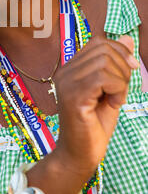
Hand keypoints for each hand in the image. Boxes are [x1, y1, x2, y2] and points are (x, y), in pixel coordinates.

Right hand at [53, 35, 138, 177]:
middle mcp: (64, 72)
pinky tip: (112, 104)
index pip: (99, 42)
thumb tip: (127, 38)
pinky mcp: (73, 97)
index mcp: (71, 68)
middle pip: (104, 49)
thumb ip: (118, 65)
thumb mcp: (112, 89)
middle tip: (120, 91)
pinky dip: (117, 90)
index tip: (129, 71)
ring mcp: (66, 83)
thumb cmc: (95, 125)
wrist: (80, 156)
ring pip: (105, 62)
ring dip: (120, 81)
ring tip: (114, 99)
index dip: (120, 52)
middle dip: (123, 68)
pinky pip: (103, 78)